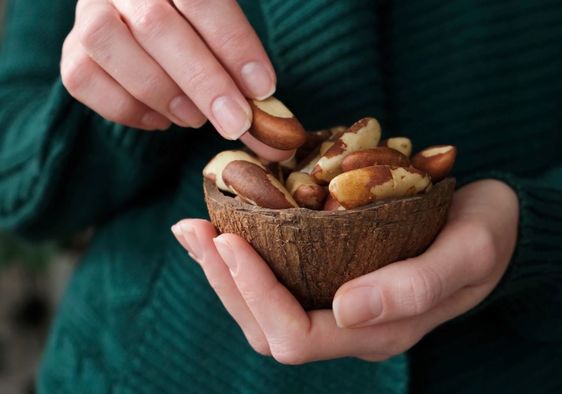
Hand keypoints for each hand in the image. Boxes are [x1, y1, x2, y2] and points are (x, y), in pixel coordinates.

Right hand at [61, 0, 288, 159]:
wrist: (147, 29)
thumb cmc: (199, 38)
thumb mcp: (226, 42)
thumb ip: (247, 81)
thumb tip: (276, 140)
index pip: (201, 0)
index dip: (233, 44)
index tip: (262, 88)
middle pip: (156, 25)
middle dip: (203, 81)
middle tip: (235, 122)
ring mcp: (90, 15)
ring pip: (110, 46)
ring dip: (161, 92)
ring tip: (195, 118)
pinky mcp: (73, 52)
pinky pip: (85, 80)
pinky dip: (128, 109)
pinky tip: (162, 118)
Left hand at [172, 180, 518, 363]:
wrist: (494, 225)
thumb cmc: (486, 235)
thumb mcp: (466, 254)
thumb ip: (413, 287)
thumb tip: (347, 311)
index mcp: (377, 330)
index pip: (295, 335)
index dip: (255, 293)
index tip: (229, 239)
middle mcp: (348, 326)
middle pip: (265, 327)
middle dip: (223, 281)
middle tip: (193, 229)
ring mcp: (337, 304)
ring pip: (262, 308)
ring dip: (223, 272)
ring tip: (193, 229)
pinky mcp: (332, 277)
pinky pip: (277, 280)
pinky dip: (243, 258)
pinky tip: (223, 228)